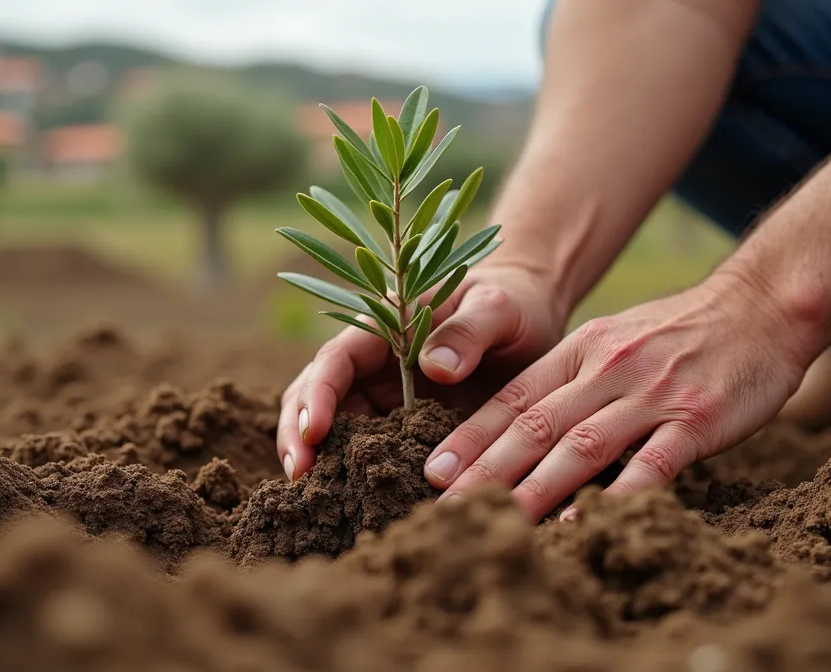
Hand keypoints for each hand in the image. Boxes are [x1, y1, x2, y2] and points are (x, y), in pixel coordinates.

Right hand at [276, 264, 565, 480]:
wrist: (531, 318)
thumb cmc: (511, 303)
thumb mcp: (497, 308)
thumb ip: (469, 331)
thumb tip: (433, 368)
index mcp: (383, 325)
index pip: (335, 359)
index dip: (318, 394)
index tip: (315, 431)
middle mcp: (373, 362)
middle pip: (316, 396)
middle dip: (299, 433)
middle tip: (299, 476)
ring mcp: (383, 395)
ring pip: (335, 429)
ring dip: (318, 459)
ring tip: (313, 497)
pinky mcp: (401, 425)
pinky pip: (371, 451)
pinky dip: (356, 475)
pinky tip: (356, 504)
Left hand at [424, 271, 816, 520]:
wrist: (763, 306)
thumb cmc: (682, 334)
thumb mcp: (614, 341)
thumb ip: (571, 382)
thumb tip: (519, 432)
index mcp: (580, 351)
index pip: (513, 399)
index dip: (471, 438)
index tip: (433, 471)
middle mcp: (606, 369)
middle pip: (535, 426)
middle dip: (485, 471)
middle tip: (446, 508)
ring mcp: (651, 394)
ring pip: (580, 446)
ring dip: (534, 488)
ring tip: (497, 521)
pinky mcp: (697, 419)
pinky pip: (649, 464)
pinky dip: (612, 495)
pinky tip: (582, 522)